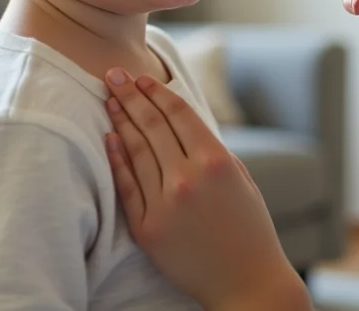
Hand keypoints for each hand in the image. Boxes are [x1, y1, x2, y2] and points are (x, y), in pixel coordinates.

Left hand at [102, 69, 312, 310]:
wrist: (247, 283)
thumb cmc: (249, 228)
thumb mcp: (241, 178)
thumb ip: (211, 149)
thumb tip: (180, 121)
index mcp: (216, 161)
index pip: (178, 114)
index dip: (156, 91)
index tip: (141, 76)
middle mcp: (189, 178)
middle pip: (152, 126)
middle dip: (130, 96)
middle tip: (112, 74)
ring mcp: (166, 204)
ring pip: (136, 151)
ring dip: (120, 121)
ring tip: (108, 99)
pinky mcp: (148, 230)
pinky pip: (128, 187)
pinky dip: (117, 160)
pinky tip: (110, 138)